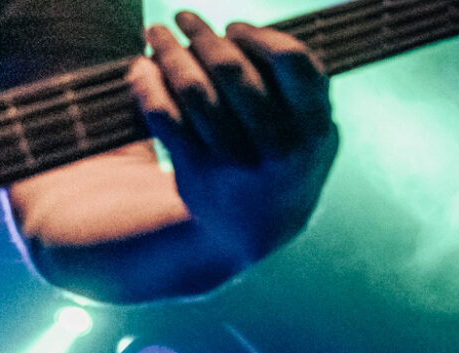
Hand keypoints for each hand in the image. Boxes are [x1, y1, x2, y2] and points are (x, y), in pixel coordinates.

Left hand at [127, 11, 338, 263]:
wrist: (257, 226)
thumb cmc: (283, 158)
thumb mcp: (312, 130)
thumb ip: (298, 85)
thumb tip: (237, 33)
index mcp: (315, 129)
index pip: (291, 60)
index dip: (258, 35)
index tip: (236, 29)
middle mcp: (280, 147)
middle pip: (231, 68)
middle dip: (201, 35)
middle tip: (185, 20)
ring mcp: (238, 162)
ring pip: (193, 89)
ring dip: (168, 52)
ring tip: (156, 35)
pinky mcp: (199, 172)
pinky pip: (164, 115)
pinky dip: (147, 84)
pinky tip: (143, 69)